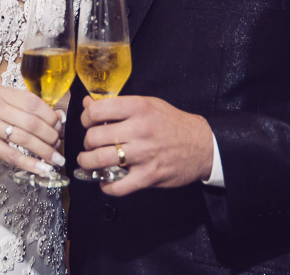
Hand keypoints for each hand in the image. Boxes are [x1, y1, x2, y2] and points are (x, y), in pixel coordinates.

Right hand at [0, 84, 64, 176]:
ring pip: (26, 139)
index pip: (33, 102)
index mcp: (1, 92)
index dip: (51, 116)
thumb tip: (58, 118)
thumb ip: (23, 109)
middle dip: (51, 136)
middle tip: (59, 145)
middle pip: (32, 122)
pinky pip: (13, 156)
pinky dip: (31, 164)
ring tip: (56, 159)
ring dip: (45, 151)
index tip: (61, 127)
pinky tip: (43, 169)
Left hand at [77, 95, 212, 195]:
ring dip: (88, 163)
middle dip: (86, 142)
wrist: (203, 145)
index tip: (88, 123)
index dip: (85, 118)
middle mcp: (139, 130)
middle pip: (94, 137)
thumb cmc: (172, 122)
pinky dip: (106, 186)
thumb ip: (117, 104)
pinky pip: (118, 186)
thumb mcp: (147, 104)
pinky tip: (105, 181)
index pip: (97, 111)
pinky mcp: (149, 176)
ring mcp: (144, 154)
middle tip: (90, 144)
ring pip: (100, 160)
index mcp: (138, 108)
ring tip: (87, 162)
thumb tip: (87, 103)